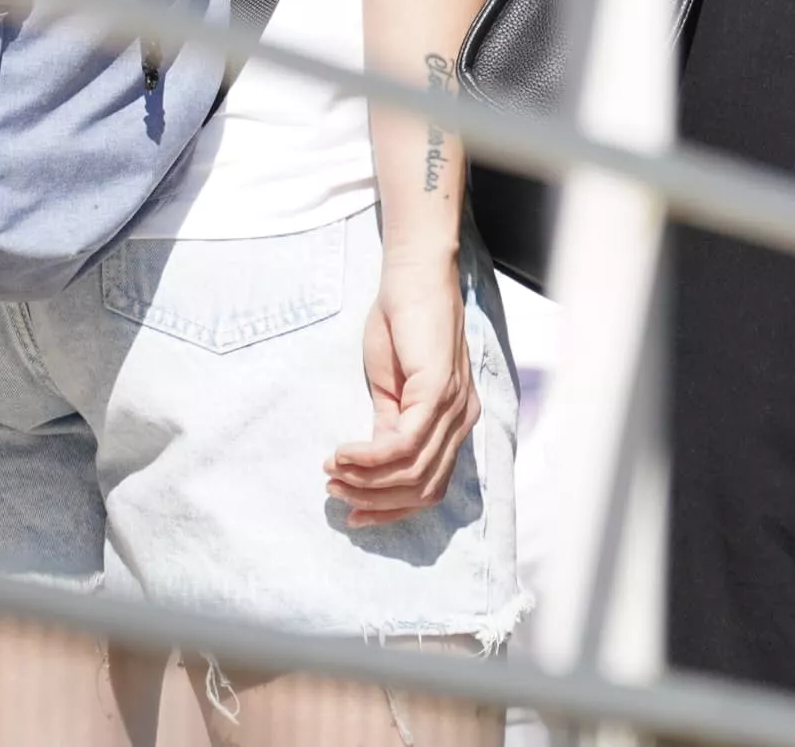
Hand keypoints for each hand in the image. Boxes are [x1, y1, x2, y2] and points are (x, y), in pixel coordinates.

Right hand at [327, 246, 476, 525]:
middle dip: (374, 500)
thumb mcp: (391, 390)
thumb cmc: (401, 328)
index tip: (354, 515)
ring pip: (413, 472)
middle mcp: (462, 420)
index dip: (391, 510)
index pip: (430, 488)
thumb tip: (372, 471)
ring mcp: (454, 407)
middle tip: (336, 490)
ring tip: (333, 470)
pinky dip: (370, 457)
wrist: (413, 279)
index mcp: (454, 423)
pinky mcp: (438, 390)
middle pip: (422, 489)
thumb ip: (389, 428)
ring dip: (366, 481)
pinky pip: (405, 444)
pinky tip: (344, 453)